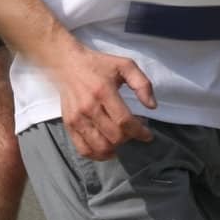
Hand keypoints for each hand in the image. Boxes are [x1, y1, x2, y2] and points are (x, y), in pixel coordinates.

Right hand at [57, 46, 156, 160]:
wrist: (67, 64)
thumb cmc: (98, 65)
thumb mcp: (125, 65)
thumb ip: (142, 84)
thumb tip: (152, 106)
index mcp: (103, 91)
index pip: (125, 121)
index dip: (140, 132)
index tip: (147, 135)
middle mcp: (89, 107)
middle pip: (114, 136)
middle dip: (129, 139)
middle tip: (132, 133)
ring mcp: (77, 118)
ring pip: (100, 147)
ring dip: (115, 149)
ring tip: (121, 140)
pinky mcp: (69, 125)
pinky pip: (83, 149)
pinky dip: (97, 155)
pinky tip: (107, 150)